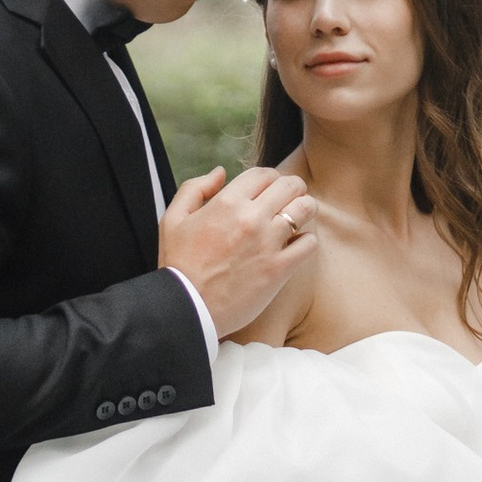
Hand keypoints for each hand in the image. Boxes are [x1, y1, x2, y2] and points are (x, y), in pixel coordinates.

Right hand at [159, 164, 317, 335]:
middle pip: (290, 186)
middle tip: (290, 200)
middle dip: (293, 188)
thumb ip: (195, 189)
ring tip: (297, 219)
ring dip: (304, 210)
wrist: (186, 309)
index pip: (264, 173)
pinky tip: (295, 246)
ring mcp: (267, 243)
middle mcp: (250, 218)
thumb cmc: (178, 265)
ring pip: (306, 209)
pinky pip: (309, 243)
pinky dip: (306, 241)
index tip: (269, 189)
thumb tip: (220, 172)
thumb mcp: (173, 219)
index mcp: (226, 202)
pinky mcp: (278, 269)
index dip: (271, 178)